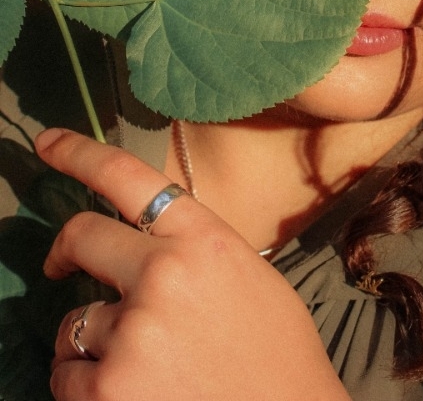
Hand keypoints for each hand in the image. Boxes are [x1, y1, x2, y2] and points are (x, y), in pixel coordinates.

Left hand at [37, 128, 350, 400]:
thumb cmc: (276, 354)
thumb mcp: (247, 275)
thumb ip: (193, 249)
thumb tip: (140, 244)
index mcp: (202, 238)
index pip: (129, 177)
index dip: (79, 154)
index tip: (48, 142)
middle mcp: (163, 274)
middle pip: (80, 236)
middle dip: (63, 251)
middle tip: (60, 267)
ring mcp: (133, 332)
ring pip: (75, 321)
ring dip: (91, 341)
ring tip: (137, 364)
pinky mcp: (110, 388)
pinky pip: (67, 376)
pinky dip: (84, 385)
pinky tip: (125, 392)